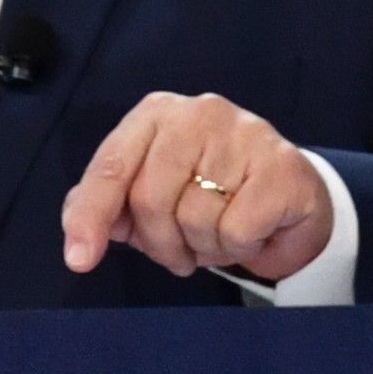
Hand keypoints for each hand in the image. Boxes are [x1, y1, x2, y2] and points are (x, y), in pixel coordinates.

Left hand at [59, 92, 335, 284]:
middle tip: (181, 254)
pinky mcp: (281, 166)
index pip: (112, 166)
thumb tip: (80, 239)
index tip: (80, 259)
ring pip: (195, 219)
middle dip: (161, 244)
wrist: (292, 195)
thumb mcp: (154, 192)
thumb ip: (111, 205)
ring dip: (204, 248)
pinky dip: (240, 247)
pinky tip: (252, 233)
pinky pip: (236, 231)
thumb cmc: (212, 192)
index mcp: (156, 115)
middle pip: (151, 200)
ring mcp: (244, 134)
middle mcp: (198, 114)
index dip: (92, 215)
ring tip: (220, 235)